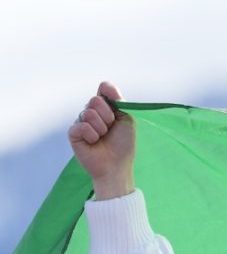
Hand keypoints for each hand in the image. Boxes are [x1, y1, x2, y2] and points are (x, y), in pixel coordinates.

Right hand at [68, 81, 135, 199]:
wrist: (116, 166)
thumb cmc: (123, 146)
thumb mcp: (127, 121)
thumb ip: (119, 102)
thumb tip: (106, 86)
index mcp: (106, 109)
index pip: (104, 89)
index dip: (109, 94)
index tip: (116, 105)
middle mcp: (92, 113)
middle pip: (95, 100)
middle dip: (107, 116)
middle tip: (110, 130)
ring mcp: (81, 122)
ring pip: (88, 112)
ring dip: (101, 128)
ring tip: (102, 138)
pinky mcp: (73, 133)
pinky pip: (81, 125)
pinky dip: (91, 135)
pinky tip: (93, 143)